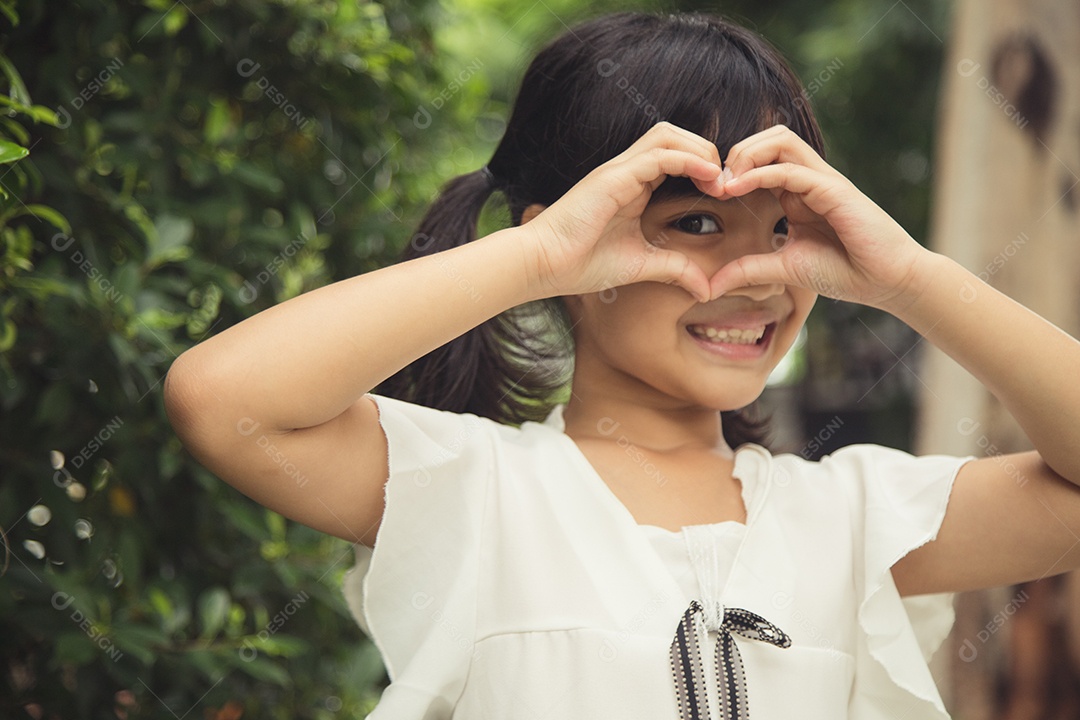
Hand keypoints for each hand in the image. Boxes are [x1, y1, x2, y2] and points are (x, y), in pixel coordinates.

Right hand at [520, 121, 726, 302]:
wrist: (543, 265)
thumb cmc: (581, 264)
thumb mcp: (640, 265)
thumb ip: (674, 269)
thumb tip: (706, 289)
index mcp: (631, 186)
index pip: (674, 155)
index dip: (703, 167)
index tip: (723, 194)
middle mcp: (626, 171)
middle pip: (674, 135)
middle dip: (706, 151)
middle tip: (726, 183)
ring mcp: (619, 170)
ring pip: (668, 135)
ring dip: (701, 151)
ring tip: (719, 180)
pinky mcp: (614, 177)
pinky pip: (660, 154)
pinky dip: (690, 160)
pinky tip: (709, 179)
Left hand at [710, 125, 933, 311]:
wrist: (887, 281)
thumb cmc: (844, 272)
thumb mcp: (783, 269)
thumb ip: (747, 270)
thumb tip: (709, 285)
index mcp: (797, 193)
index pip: (761, 158)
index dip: (731, 169)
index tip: (708, 194)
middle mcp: (809, 179)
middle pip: (770, 138)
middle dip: (736, 153)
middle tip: (714, 184)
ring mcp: (822, 181)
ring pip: (781, 140)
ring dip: (747, 154)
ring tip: (725, 182)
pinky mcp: (834, 190)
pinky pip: (792, 168)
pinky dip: (760, 173)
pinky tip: (737, 188)